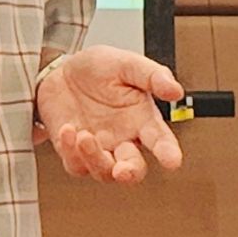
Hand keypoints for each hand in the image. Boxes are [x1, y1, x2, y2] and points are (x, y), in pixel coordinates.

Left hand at [36, 47, 185, 183]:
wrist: (61, 70)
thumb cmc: (99, 68)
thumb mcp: (126, 63)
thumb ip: (152, 76)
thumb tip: (175, 91)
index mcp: (143, 120)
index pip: (161, 141)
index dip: (168, 153)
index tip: (172, 161)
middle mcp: (123, 140)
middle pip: (133, 169)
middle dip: (130, 173)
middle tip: (123, 171)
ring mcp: (99, 149)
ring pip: (103, 172)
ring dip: (94, 158)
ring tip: (84, 136)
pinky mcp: (74, 153)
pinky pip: (75, 164)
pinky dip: (70, 152)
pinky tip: (68, 129)